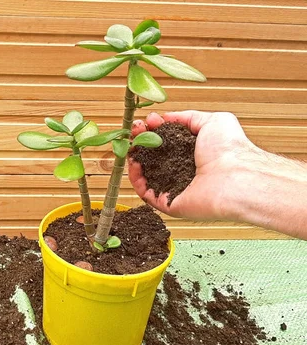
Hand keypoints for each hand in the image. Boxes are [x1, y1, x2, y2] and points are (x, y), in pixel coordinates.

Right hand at [128, 111, 257, 220]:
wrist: (236, 176)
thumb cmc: (230, 149)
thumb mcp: (212, 121)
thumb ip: (187, 118)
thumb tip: (164, 118)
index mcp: (194, 153)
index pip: (166, 142)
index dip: (153, 131)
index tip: (145, 122)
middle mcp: (184, 170)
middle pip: (154, 157)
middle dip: (141, 142)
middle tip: (134, 132)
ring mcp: (176, 188)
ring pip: (146, 175)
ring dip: (135, 160)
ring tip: (131, 147)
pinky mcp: (170, 204)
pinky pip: (146, 194)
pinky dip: (135, 180)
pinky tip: (134, 165)